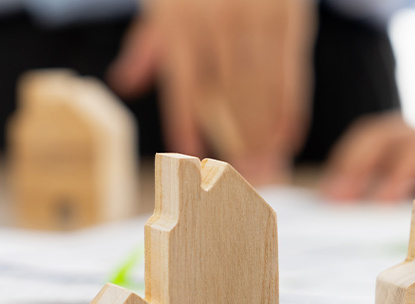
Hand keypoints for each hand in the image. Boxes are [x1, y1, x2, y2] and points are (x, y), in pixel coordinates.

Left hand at [108, 0, 315, 183]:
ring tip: (266, 166)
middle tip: (243, 175)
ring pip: (261, 89)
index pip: (184, 83)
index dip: (186, 122)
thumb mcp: (166, 2)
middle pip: (227, 94)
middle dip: (236, 139)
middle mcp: (217, 22)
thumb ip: (148, 45)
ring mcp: (255, 20)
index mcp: (181, 21)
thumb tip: (124, 83)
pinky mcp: (288, 19)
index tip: (191, 156)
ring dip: (264, 133)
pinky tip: (287, 138)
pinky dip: (290, 110)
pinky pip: (290, 73)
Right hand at [322, 113, 414, 200]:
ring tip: (328, 202)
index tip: (379, 202)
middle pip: (387, 134)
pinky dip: (358, 171)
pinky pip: (383, 157)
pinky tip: (344, 200)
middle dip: (356, 163)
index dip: (399, 171)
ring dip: (348, 165)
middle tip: (333, 201)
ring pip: (377, 140)